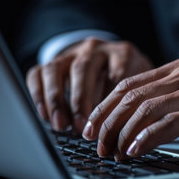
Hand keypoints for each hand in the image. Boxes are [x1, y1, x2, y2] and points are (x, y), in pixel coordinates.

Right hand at [26, 38, 152, 131]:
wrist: (111, 57)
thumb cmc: (131, 78)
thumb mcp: (140, 84)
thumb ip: (137, 100)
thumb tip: (131, 131)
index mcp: (122, 53)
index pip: (116, 73)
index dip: (110, 100)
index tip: (107, 124)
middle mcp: (95, 48)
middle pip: (82, 69)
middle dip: (79, 100)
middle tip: (79, 127)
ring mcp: (72, 52)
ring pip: (55, 69)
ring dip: (56, 99)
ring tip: (60, 125)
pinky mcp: (53, 60)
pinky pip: (38, 74)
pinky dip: (38, 95)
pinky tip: (45, 115)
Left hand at [83, 58, 178, 159]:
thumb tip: (149, 120)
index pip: (131, 83)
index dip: (106, 105)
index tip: (93, 124)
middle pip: (132, 94)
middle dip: (107, 120)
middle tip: (96, 142)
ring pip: (147, 107)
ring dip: (123, 132)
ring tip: (112, 151)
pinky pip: (172, 122)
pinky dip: (148, 136)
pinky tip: (136, 149)